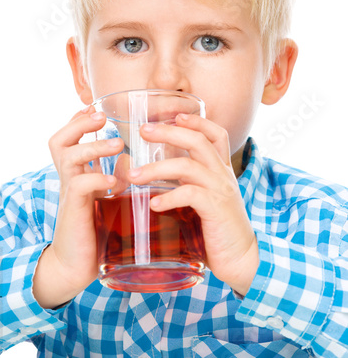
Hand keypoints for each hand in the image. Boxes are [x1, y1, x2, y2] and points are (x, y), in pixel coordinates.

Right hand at [33, 106, 123, 308]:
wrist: (76, 266)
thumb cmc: (95, 231)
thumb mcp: (108, 199)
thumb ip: (116, 177)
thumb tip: (129, 158)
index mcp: (77, 174)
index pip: (69, 139)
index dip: (79, 120)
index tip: (96, 108)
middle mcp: (70, 180)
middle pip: (59, 141)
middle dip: (78, 124)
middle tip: (101, 116)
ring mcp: (69, 194)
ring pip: (69, 157)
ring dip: (93, 146)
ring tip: (117, 143)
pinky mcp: (75, 211)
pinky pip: (79, 186)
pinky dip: (97, 179)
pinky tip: (114, 182)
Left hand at [127, 114, 258, 295]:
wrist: (241, 259)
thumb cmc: (216, 231)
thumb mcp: (205, 201)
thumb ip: (187, 187)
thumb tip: (154, 183)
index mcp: (221, 170)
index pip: (216, 134)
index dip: (197, 121)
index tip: (174, 115)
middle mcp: (223, 175)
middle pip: (198, 141)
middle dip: (168, 132)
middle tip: (143, 131)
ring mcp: (221, 190)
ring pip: (187, 166)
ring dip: (156, 168)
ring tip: (133, 176)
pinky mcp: (217, 209)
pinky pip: (190, 194)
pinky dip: (169, 197)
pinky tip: (153, 205)